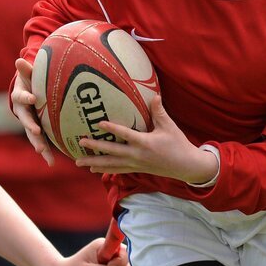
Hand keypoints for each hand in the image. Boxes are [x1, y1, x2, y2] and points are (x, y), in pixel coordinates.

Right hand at [12, 58, 54, 165]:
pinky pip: (42, 141)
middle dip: (31, 127)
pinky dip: (46, 152)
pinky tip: (52, 162)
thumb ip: (26, 69)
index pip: (21, 97)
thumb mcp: (28, 74)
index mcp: (20, 98)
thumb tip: (19, 59)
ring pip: (33, 135)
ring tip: (44, 153)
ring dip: (38, 144)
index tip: (32, 98)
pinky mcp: (39, 130)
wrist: (27, 92)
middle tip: (37, 133)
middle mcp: (24, 112)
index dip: (26, 97)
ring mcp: (31, 122)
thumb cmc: (30, 81)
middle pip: (26, 121)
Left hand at [75, 95, 217, 183]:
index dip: (112, 129)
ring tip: (79, 162)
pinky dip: (105, 170)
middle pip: (112, 152)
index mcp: (145, 142)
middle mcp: (137, 155)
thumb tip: (154, 95)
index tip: (99, 124)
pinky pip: (118, 170)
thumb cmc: (178, 144)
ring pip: (111, 164)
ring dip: (94, 163)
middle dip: (95, 148)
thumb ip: (159, 112)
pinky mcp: (137, 169)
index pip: (125, 134)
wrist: (185, 165)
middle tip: (81, 143)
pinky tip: (94, 169)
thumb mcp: (169, 127)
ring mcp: (136, 164)